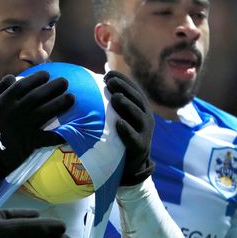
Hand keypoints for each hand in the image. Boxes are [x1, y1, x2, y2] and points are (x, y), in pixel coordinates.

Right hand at [0, 71, 73, 190]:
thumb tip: (11, 78)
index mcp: (4, 101)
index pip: (24, 85)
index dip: (37, 78)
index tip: (47, 75)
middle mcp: (16, 111)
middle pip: (39, 95)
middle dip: (54, 87)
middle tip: (65, 82)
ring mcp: (25, 126)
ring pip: (46, 112)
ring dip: (60, 104)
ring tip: (71, 98)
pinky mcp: (30, 142)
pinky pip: (48, 137)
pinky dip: (58, 134)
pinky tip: (68, 130)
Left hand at [104, 71, 154, 185]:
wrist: (132, 163)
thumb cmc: (120, 134)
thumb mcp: (118, 116)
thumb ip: (111, 102)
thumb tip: (90, 83)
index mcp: (140, 107)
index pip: (133, 89)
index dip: (123, 79)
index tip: (108, 74)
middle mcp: (145, 117)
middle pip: (137, 99)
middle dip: (124, 88)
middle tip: (110, 82)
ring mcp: (145, 132)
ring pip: (139, 115)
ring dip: (127, 105)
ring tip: (116, 97)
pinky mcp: (141, 146)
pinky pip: (134, 138)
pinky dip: (127, 130)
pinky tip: (119, 124)